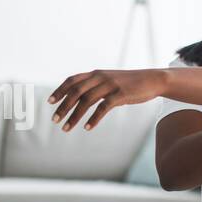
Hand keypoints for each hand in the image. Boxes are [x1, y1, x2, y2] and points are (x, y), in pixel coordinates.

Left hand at [47, 68, 166, 131]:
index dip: (60, 90)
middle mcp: (100, 77)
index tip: (50, 102)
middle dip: (63, 106)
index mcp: (96, 73)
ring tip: (66, 128)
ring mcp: (110, 85)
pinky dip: (93, 119)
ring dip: (74, 116)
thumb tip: (79, 98)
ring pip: (86, 101)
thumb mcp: (109, 81)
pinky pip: (103, 108)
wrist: (152, 80)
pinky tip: (87, 127)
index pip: (72, 80)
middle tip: (54, 119)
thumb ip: (95, 87)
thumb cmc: (129, 83)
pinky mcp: (120, 95)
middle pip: (76, 92)